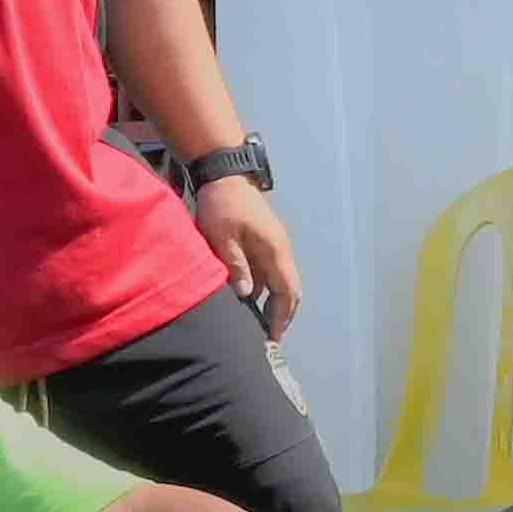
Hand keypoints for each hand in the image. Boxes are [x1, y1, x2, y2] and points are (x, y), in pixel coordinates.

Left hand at [195, 172, 300, 338]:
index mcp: (275, 250)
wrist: (225, 174)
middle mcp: (281, 250)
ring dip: (273, 303)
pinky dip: (265, 289)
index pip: (287, 292)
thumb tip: (247, 296)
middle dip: (283, 314)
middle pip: (290, 290)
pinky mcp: (265, 242)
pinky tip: (249, 299)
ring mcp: (274, 246)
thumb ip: (236, 267)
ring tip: (259, 324)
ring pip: (280, 282)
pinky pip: (270, 272)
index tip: (273, 337)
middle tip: (269, 336)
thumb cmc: (222, 204)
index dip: (282, 317)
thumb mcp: (223, 238)